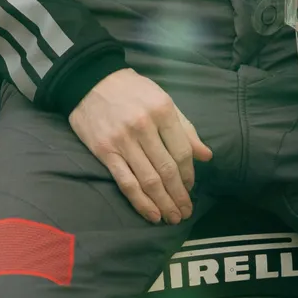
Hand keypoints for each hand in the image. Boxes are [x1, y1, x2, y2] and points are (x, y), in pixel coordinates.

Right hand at [69, 68, 212, 226]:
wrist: (90, 79)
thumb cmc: (132, 90)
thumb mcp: (162, 99)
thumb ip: (185, 128)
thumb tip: (206, 155)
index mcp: (162, 110)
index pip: (182, 151)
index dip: (189, 175)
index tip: (191, 188)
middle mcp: (144, 126)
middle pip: (167, 170)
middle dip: (179, 195)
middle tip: (186, 212)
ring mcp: (123, 140)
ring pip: (148, 180)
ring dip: (163, 203)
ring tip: (173, 217)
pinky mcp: (105, 152)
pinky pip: (126, 183)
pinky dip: (141, 202)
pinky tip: (152, 214)